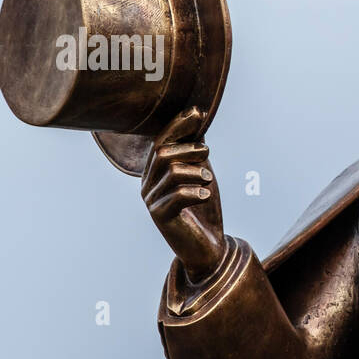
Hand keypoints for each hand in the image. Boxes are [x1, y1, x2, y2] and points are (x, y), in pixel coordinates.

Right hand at [141, 108, 225, 280]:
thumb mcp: (201, 171)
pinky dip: (196, 191)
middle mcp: (148, 183)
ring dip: (196, 171)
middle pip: (163, 153)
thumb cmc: (204, 208)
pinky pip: (176, 195)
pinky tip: (205, 195)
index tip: (197, 112)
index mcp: (155, 171)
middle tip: (208, 153)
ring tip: (209, 180)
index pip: (161, 141)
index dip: (178, 125)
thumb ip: (195, 149)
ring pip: (171, 172)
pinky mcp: (161, 217)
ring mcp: (152, 201)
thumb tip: (195, 114)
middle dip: (189, 148)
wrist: (208, 246)